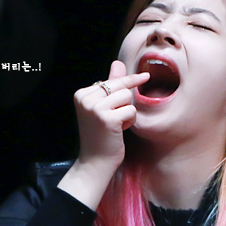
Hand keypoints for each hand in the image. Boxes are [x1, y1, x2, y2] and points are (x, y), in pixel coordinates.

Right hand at [57, 61, 149, 210]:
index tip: (145, 76)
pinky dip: (130, 121)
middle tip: (116, 119)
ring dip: (127, 112)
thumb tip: (117, 62)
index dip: (127, 84)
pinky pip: (131, 110)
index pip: (112, 81)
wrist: (94, 163)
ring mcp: (95, 108)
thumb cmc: (100, 136)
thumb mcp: (102, 107)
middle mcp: (85, 98)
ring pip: (127, 97)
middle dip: (125, 102)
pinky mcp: (107, 118)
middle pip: (120, 87)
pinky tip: (119, 131)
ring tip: (116, 125)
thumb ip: (110, 85)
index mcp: (81, 94)